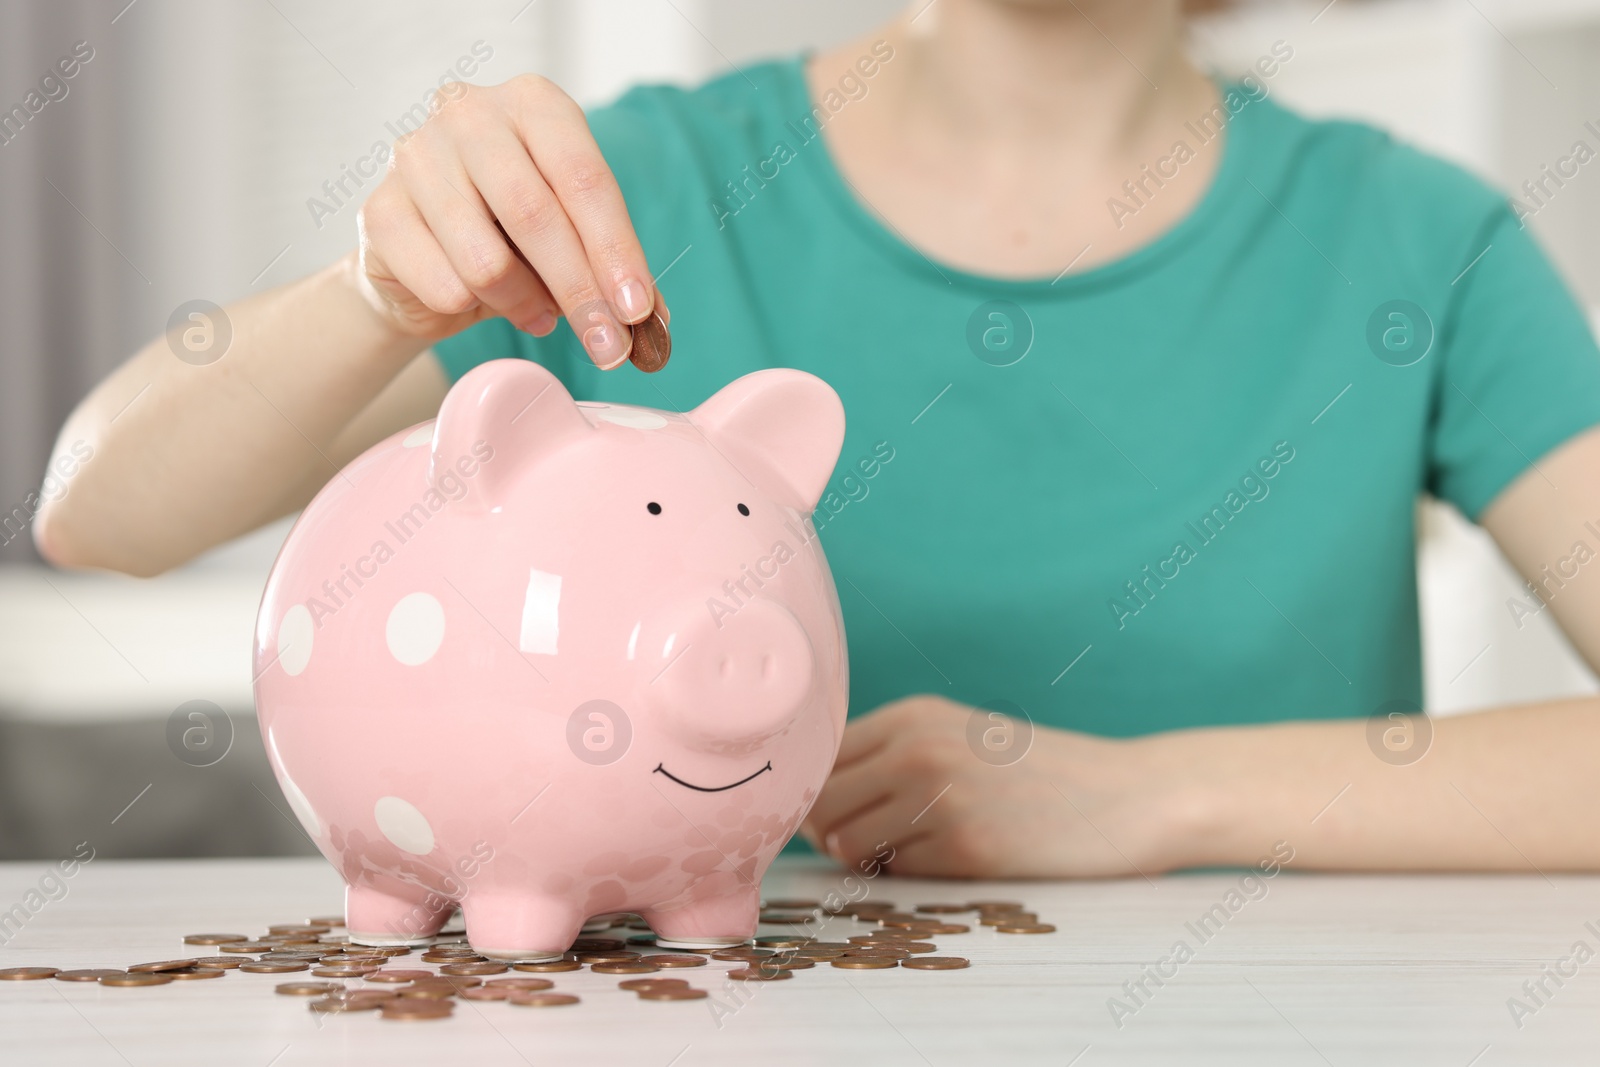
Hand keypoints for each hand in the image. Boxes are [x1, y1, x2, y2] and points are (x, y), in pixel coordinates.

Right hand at [353, 75, 665, 362]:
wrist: (423, 255)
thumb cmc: (510, 235)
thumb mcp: (571, 237)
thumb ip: (613, 270)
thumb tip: (655, 324)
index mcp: (533, 104)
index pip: (584, 178)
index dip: (616, 250)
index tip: (638, 312)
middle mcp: (469, 113)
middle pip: (536, 215)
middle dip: (580, 291)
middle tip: (607, 345)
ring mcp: (415, 156)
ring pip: (486, 260)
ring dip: (524, 304)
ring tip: (537, 314)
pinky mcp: (378, 210)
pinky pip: (442, 284)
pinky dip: (472, 310)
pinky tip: (477, 303)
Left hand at [799, 695, 1191, 878]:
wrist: (1126, 796)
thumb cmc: (1036, 774)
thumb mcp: (959, 737)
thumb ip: (889, 758)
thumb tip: (812, 814)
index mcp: (912, 715)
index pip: (818, 758)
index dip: (812, 795)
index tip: (831, 817)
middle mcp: (917, 748)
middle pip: (819, 803)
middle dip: (828, 832)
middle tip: (867, 845)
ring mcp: (939, 796)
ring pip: (847, 843)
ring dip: (868, 858)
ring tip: (915, 849)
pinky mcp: (964, 845)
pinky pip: (895, 872)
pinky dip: (909, 875)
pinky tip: (952, 860)